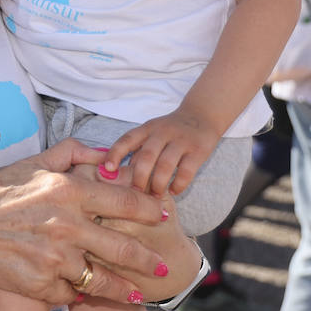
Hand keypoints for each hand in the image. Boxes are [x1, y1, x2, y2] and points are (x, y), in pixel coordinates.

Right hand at [0, 138, 167, 305]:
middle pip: (123, 248)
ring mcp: (55, 258)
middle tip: (164, 269)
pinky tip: (81, 291)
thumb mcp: (34, 161)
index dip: (149, 210)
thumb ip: (73, 153)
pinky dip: (76, 292)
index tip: (164, 217)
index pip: (124, 201)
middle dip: (149, 261)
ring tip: (136, 293)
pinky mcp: (42, 284)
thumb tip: (107, 154)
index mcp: (68, 191)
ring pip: (103, 279)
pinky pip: (71, 293)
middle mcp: (66, 225)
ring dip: (123, 289)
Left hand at [98, 108, 217, 196]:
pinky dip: (178, 184)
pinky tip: (174, 191)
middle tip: (136, 193)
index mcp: (147, 128)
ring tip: (155, 195)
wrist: (202, 115)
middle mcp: (163, 132)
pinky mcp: (198, 150)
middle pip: (146, 156)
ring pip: (165, 165)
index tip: (107, 169)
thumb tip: (117, 174)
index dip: (115, 153)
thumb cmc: (170, 130)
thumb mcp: (151, 133)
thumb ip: (137, 150)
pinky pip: (186, 171)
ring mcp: (181, 141)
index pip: (127, 139)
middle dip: (139, 178)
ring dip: (158, 184)